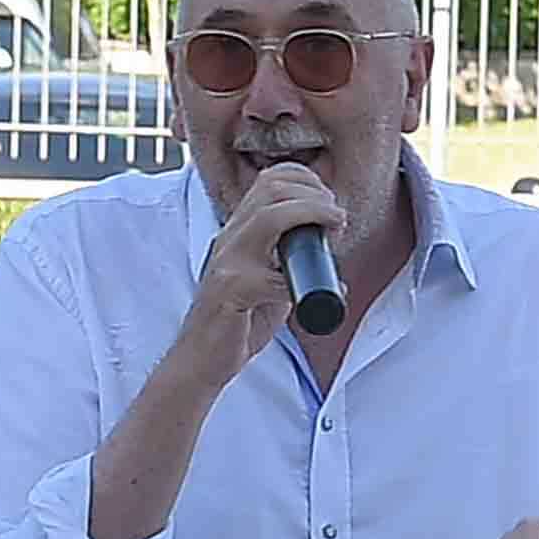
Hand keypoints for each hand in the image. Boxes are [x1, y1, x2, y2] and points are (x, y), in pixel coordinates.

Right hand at [184, 158, 346, 379]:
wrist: (200, 359)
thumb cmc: (235, 323)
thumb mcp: (266, 283)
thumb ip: (288, 267)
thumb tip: (330, 268)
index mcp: (239, 231)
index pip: (268, 180)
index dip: (305, 179)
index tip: (330, 200)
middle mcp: (230, 238)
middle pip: (271, 189)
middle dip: (314, 194)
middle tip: (338, 215)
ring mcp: (228, 263)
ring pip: (269, 217)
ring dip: (310, 214)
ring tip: (335, 226)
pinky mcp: (230, 292)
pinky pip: (272, 278)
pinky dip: (299, 281)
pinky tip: (316, 290)